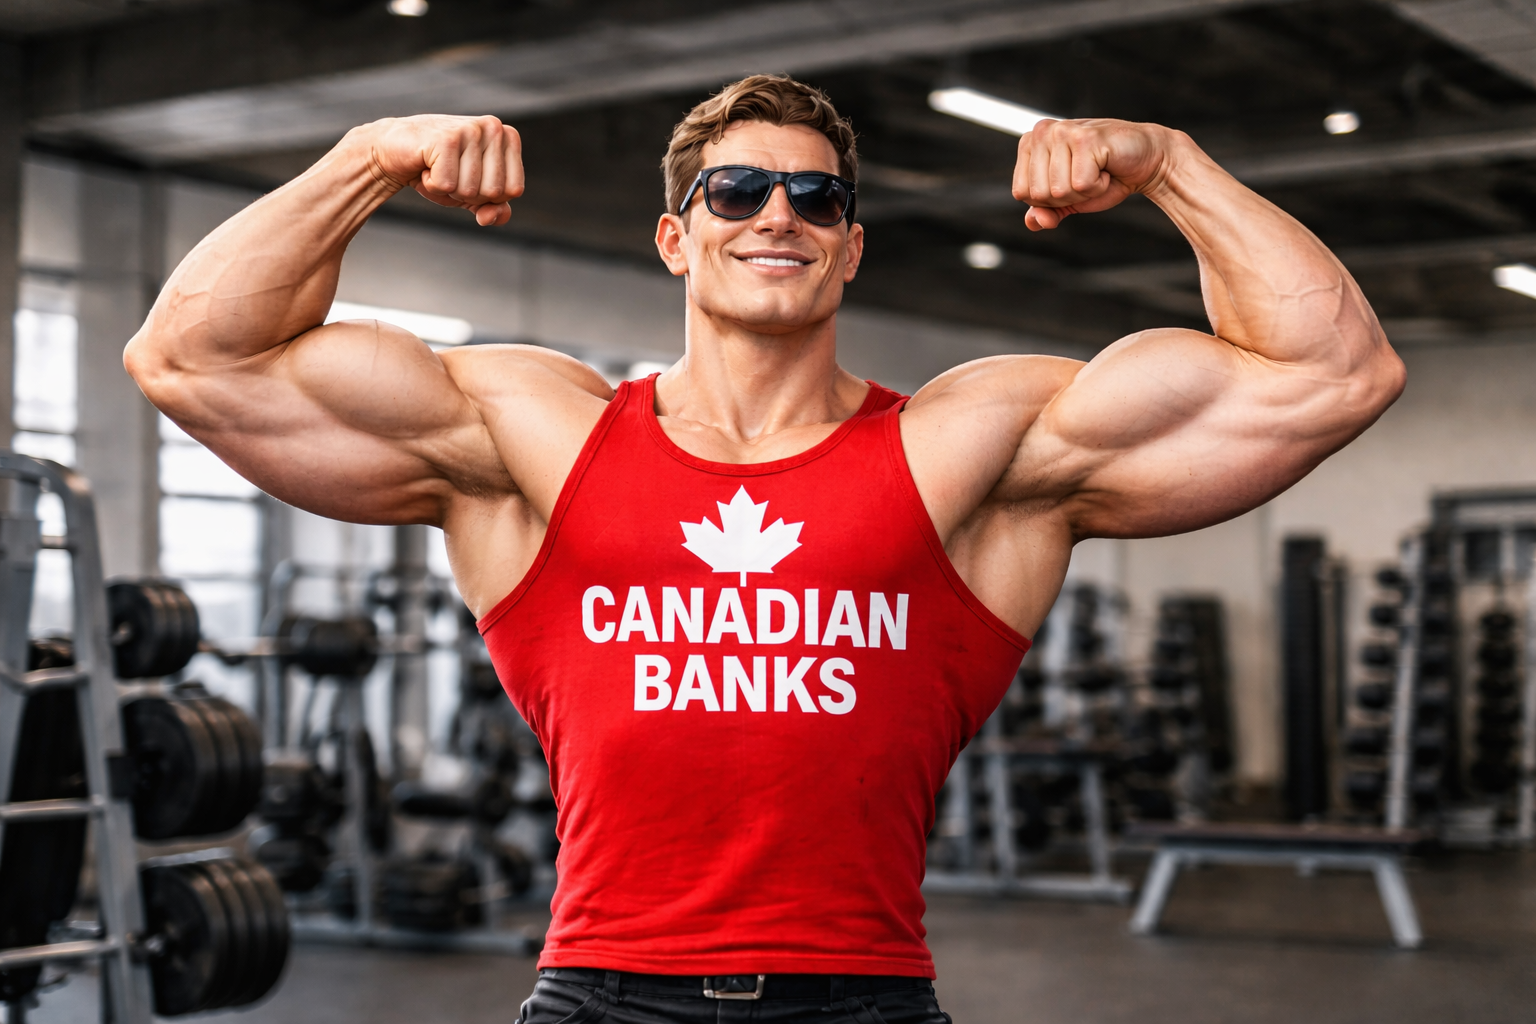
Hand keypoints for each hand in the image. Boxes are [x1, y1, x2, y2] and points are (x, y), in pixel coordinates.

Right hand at [363, 114, 523, 226]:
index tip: (469, 177)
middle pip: (494, 192)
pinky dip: (432, 185)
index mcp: (507, 136)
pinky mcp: (446, 138)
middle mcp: (493, 128)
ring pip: (470, 191)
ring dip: (448, 189)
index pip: (514, 190)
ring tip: (437, 167)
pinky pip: (447, 186)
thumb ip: (494, 208)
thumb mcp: (472, 194)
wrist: (394, 152)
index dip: (489, 196)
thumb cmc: (438, 170)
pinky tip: (426, 165)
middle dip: (468, 194)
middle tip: (450, 172)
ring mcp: (470, 130)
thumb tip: (493, 216)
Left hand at [1012, 119, 1173, 230]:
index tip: (1070, 182)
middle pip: (1038, 194)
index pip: (1021, 192)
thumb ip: (1045, 212)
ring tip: (1097, 170)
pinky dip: (1099, 186)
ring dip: (1084, 191)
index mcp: (1030, 143)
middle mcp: (1042, 132)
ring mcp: (1062, 132)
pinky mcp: (1085, 138)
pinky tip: (1106, 167)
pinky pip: (1081, 185)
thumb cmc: (1104, 177)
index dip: (1048, 200)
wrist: (1145, 162)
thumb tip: (1034, 222)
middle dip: (1066, 197)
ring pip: (1058, 191)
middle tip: (1086, 177)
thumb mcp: (1068, 200)